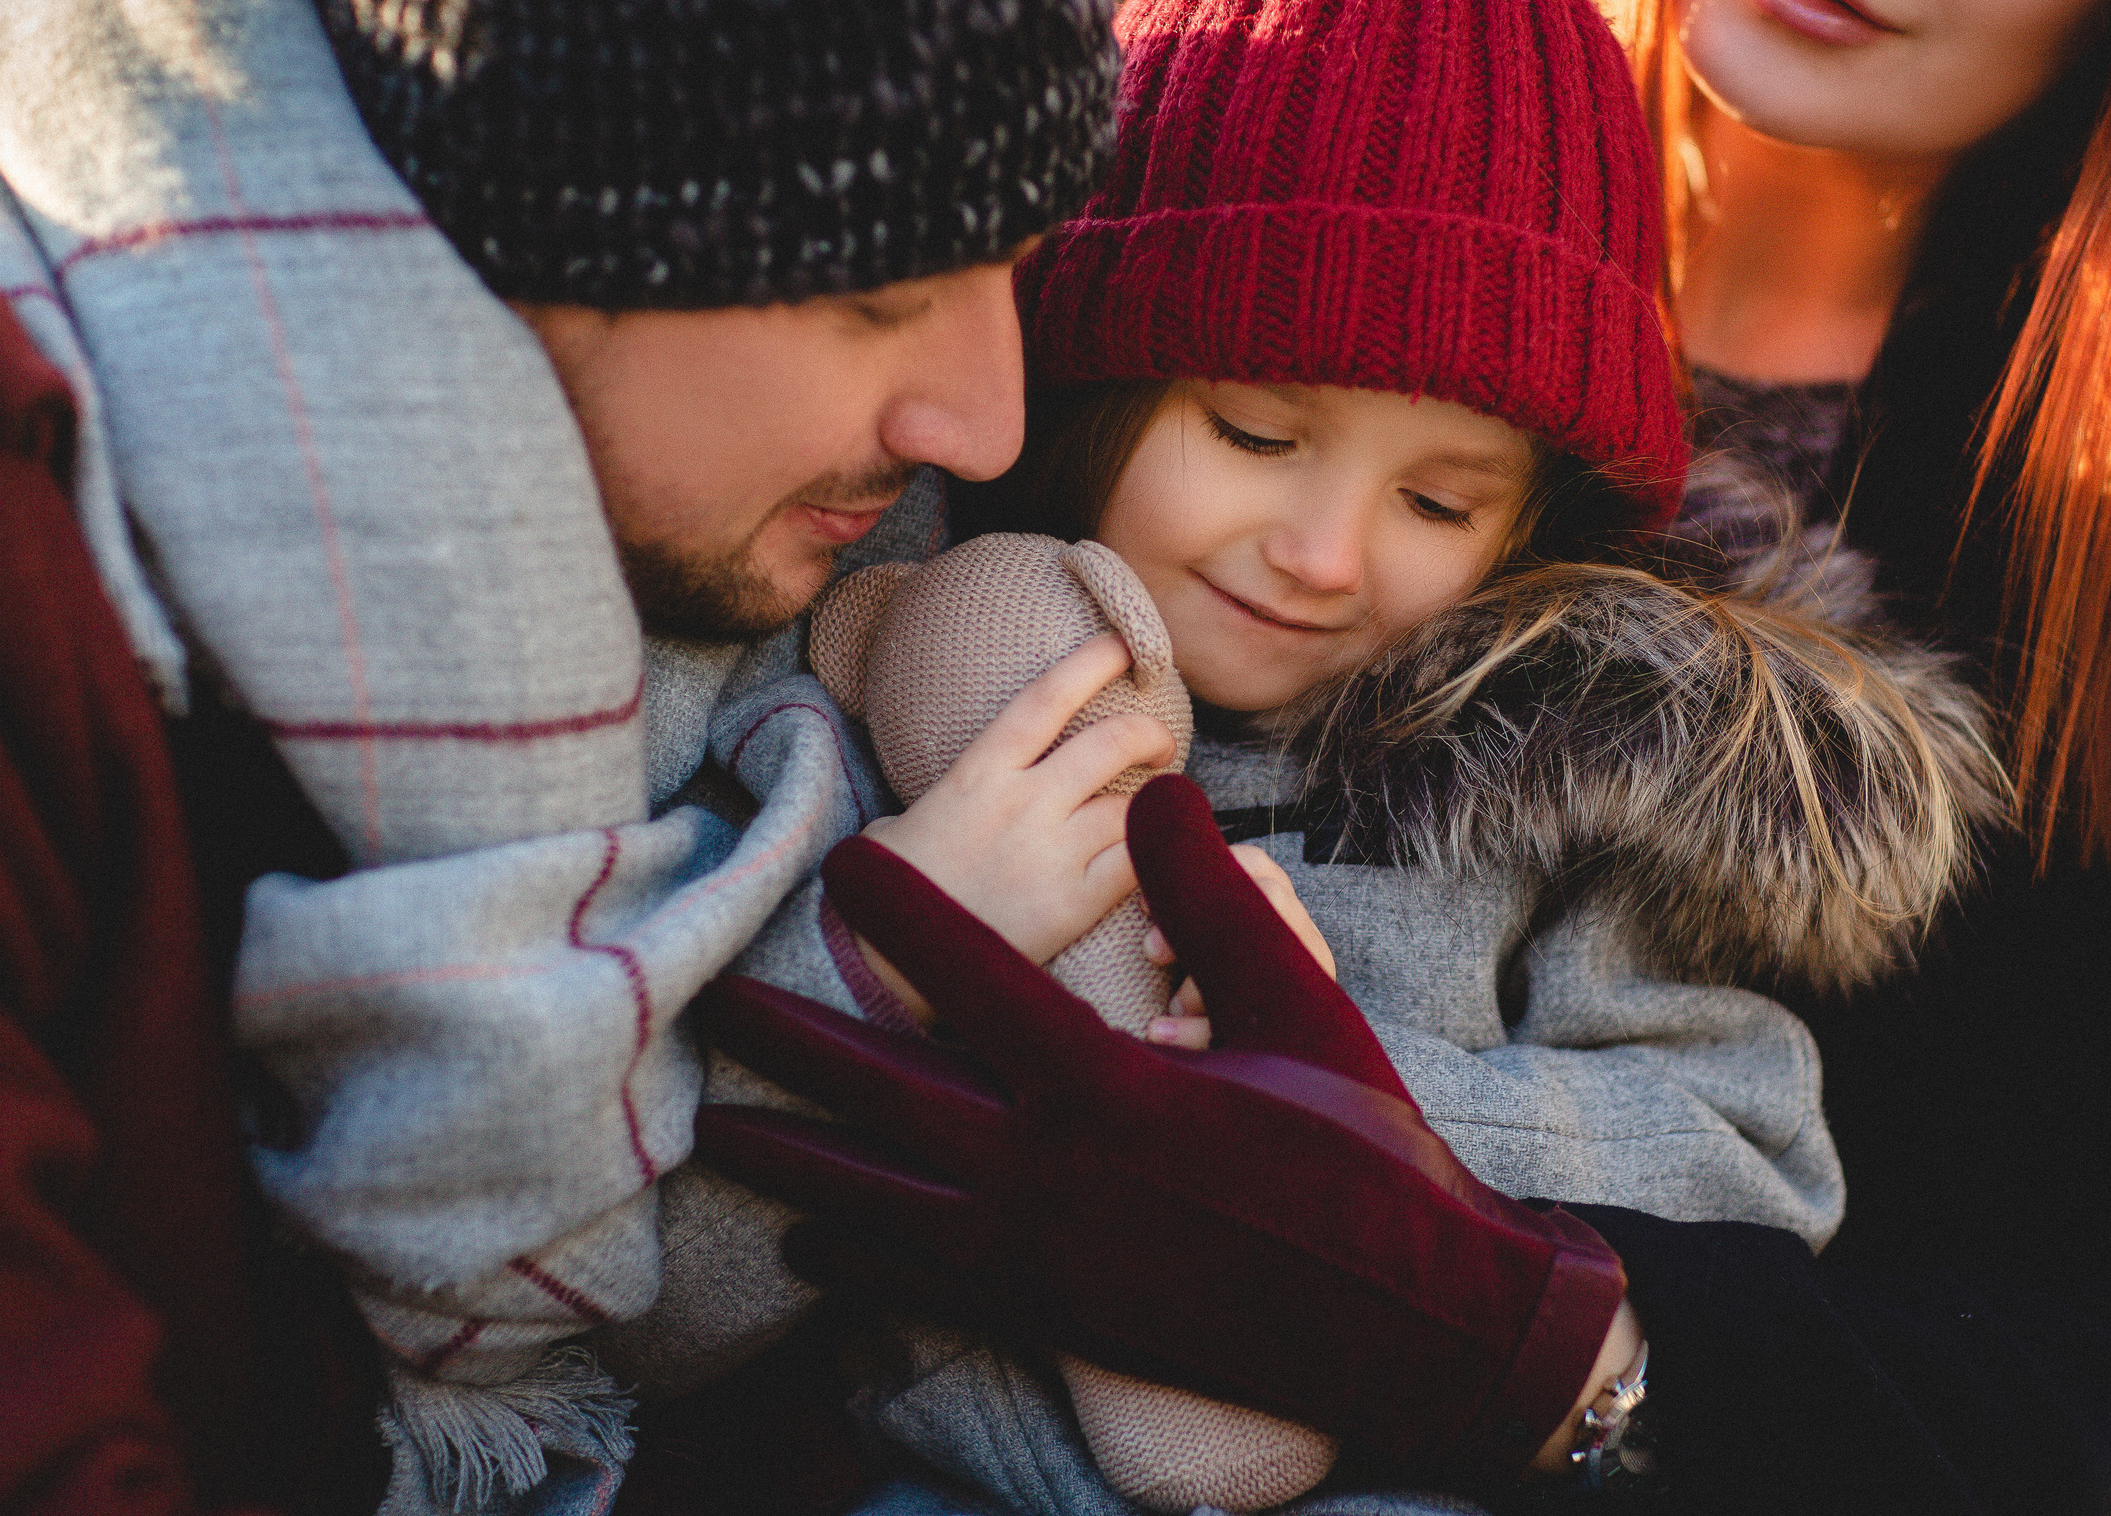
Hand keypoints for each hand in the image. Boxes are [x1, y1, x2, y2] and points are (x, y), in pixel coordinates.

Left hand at [691, 775, 1626, 1488]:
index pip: (977, 979)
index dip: (902, 912)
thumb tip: (1157, 789)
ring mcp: (1039, 1252)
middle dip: (792, 1043)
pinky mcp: (1045, 1310)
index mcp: (1108, 1086)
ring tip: (713, 1125)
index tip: (837, 858)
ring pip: (876, 1197)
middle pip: (885, 1094)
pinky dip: (851, 1251)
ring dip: (787, 1155)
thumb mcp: (1299, 1008)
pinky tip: (805, 1234)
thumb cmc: (1356, 1152)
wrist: (1398, 1322)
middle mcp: (1051, 1172)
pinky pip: (918, 1277)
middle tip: (712, 1002)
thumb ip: (1215, 898)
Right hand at [861, 632, 1173, 975]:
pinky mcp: (1071, 905)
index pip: (1046, 698)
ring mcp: (1050, 854)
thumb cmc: (891, 889)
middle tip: (1161, 743)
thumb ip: (951, 798)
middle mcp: (1021, 803)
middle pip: (1111, 743)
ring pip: (1134, 807)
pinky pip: (1137, 865)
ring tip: (1159, 812)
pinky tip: (1159, 859)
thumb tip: (953, 796)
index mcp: (978, 773)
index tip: (1124, 646)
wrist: (885, 961)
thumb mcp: (904, 821)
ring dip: (1158, 804)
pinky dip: (1157, 856)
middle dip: (1149, 734)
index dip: (1092, 662)